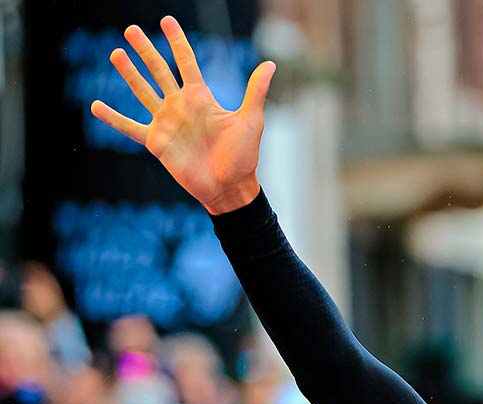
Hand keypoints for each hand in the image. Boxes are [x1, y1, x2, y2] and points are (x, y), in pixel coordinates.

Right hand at [89, 17, 275, 214]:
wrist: (230, 187)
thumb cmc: (243, 156)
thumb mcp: (250, 120)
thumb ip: (255, 91)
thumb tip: (270, 64)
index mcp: (201, 97)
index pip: (186, 62)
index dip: (177, 42)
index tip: (167, 20)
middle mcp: (181, 106)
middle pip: (159, 71)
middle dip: (146, 50)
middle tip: (131, 30)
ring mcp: (166, 123)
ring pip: (143, 92)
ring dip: (129, 74)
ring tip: (116, 54)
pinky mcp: (156, 142)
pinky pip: (130, 127)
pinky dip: (113, 118)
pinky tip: (95, 106)